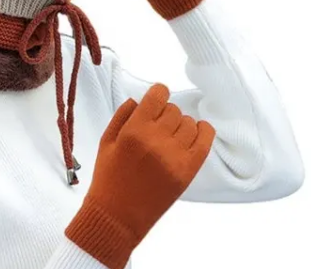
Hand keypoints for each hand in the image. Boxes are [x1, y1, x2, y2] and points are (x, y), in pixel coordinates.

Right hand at [65, 84, 214, 268]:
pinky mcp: (187, 172)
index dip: (158, 92)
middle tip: (157, 125)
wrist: (117, 217)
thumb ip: (122, 115)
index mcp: (134, 131)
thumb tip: (140, 99)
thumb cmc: (108, 177)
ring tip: (170, 135)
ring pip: (188, 123)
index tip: (156, 98)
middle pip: (173, 110)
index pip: (157, 96)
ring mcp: (174, 157)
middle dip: (165, 113)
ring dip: (180, 124)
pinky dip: (203, 131)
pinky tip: (196, 131)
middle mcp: (156, 140)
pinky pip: (204, 141)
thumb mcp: (106, 141)